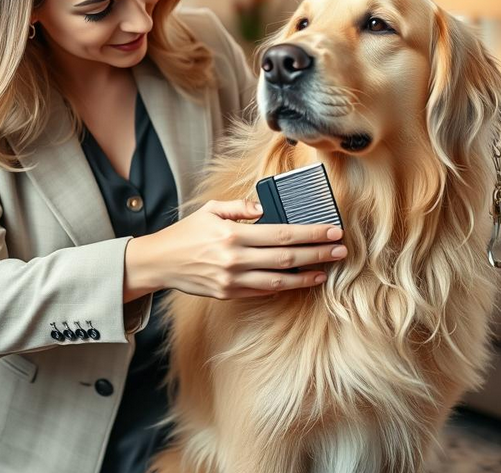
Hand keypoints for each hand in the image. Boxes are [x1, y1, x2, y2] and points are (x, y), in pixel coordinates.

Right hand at [124, 199, 346, 299]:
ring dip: (306, 275)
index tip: (332, 230)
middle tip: (340, 250)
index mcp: (233, 235)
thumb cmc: (186, 233)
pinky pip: (263, 290)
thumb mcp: (210, 210)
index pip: (281, 234)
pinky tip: (300, 279)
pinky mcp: (229, 294)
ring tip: (326, 269)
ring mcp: (233, 281)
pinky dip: (285, 286)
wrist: (160, 263)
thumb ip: (240, 207)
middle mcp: (235, 260)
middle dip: (318, 254)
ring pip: (279, 280)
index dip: (310, 233)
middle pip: (287, 258)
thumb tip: (265, 207)